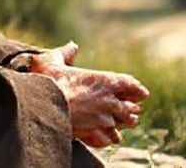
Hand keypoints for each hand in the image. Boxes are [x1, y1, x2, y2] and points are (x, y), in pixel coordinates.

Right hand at [30, 42, 149, 147]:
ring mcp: (102, 118)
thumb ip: (65, 53)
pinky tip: (110, 139)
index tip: (143, 92)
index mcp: (103, 81)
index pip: (128, 83)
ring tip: (129, 124)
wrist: (43, 107)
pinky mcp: (93, 133)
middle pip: (128, 106)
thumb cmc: (48, 82)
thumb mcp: (52, 60)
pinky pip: (108, 138)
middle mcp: (107, 100)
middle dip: (132, 108)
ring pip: (121, 123)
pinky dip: (110, 138)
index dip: (136, 88)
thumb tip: (72, 45)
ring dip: (125, 123)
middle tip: (137, 110)